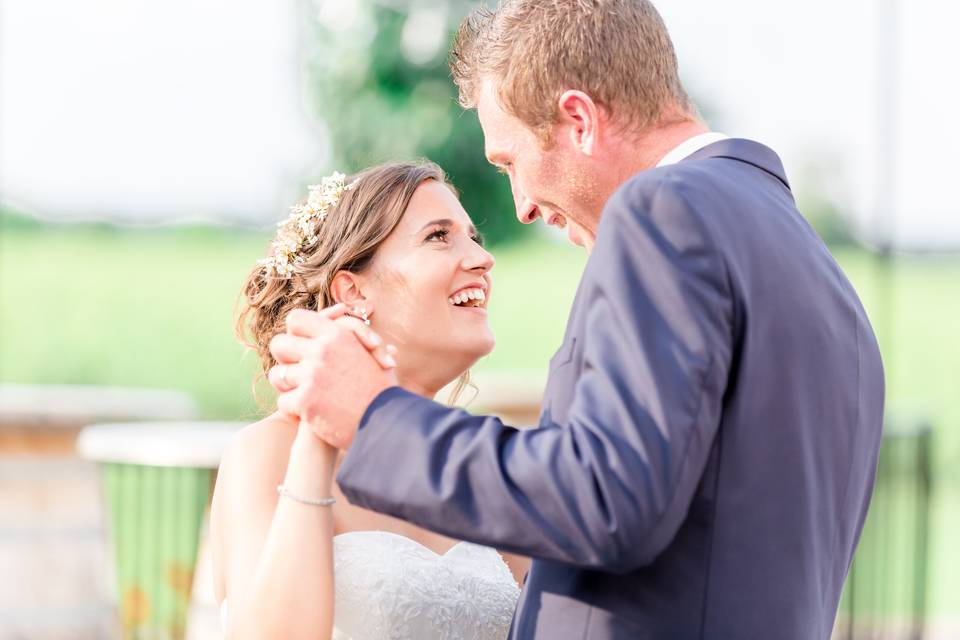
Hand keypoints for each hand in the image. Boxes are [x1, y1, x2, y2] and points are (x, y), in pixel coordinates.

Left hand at [268, 305, 397, 448]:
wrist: (387, 422)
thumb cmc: (382, 390)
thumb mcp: (371, 354)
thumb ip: (351, 336)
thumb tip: (339, 314)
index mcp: (337, 334)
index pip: (296, 319)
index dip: (294, 332)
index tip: (300, 346)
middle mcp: (322, 350)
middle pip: (279, 344)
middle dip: (284, 360)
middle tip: (295, 374)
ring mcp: (312, 375)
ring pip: (277, 375)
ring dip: (287, 387)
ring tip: (302, 397)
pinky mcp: (306, 400)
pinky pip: (283, 402)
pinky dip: (293, 412)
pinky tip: (306, 417)